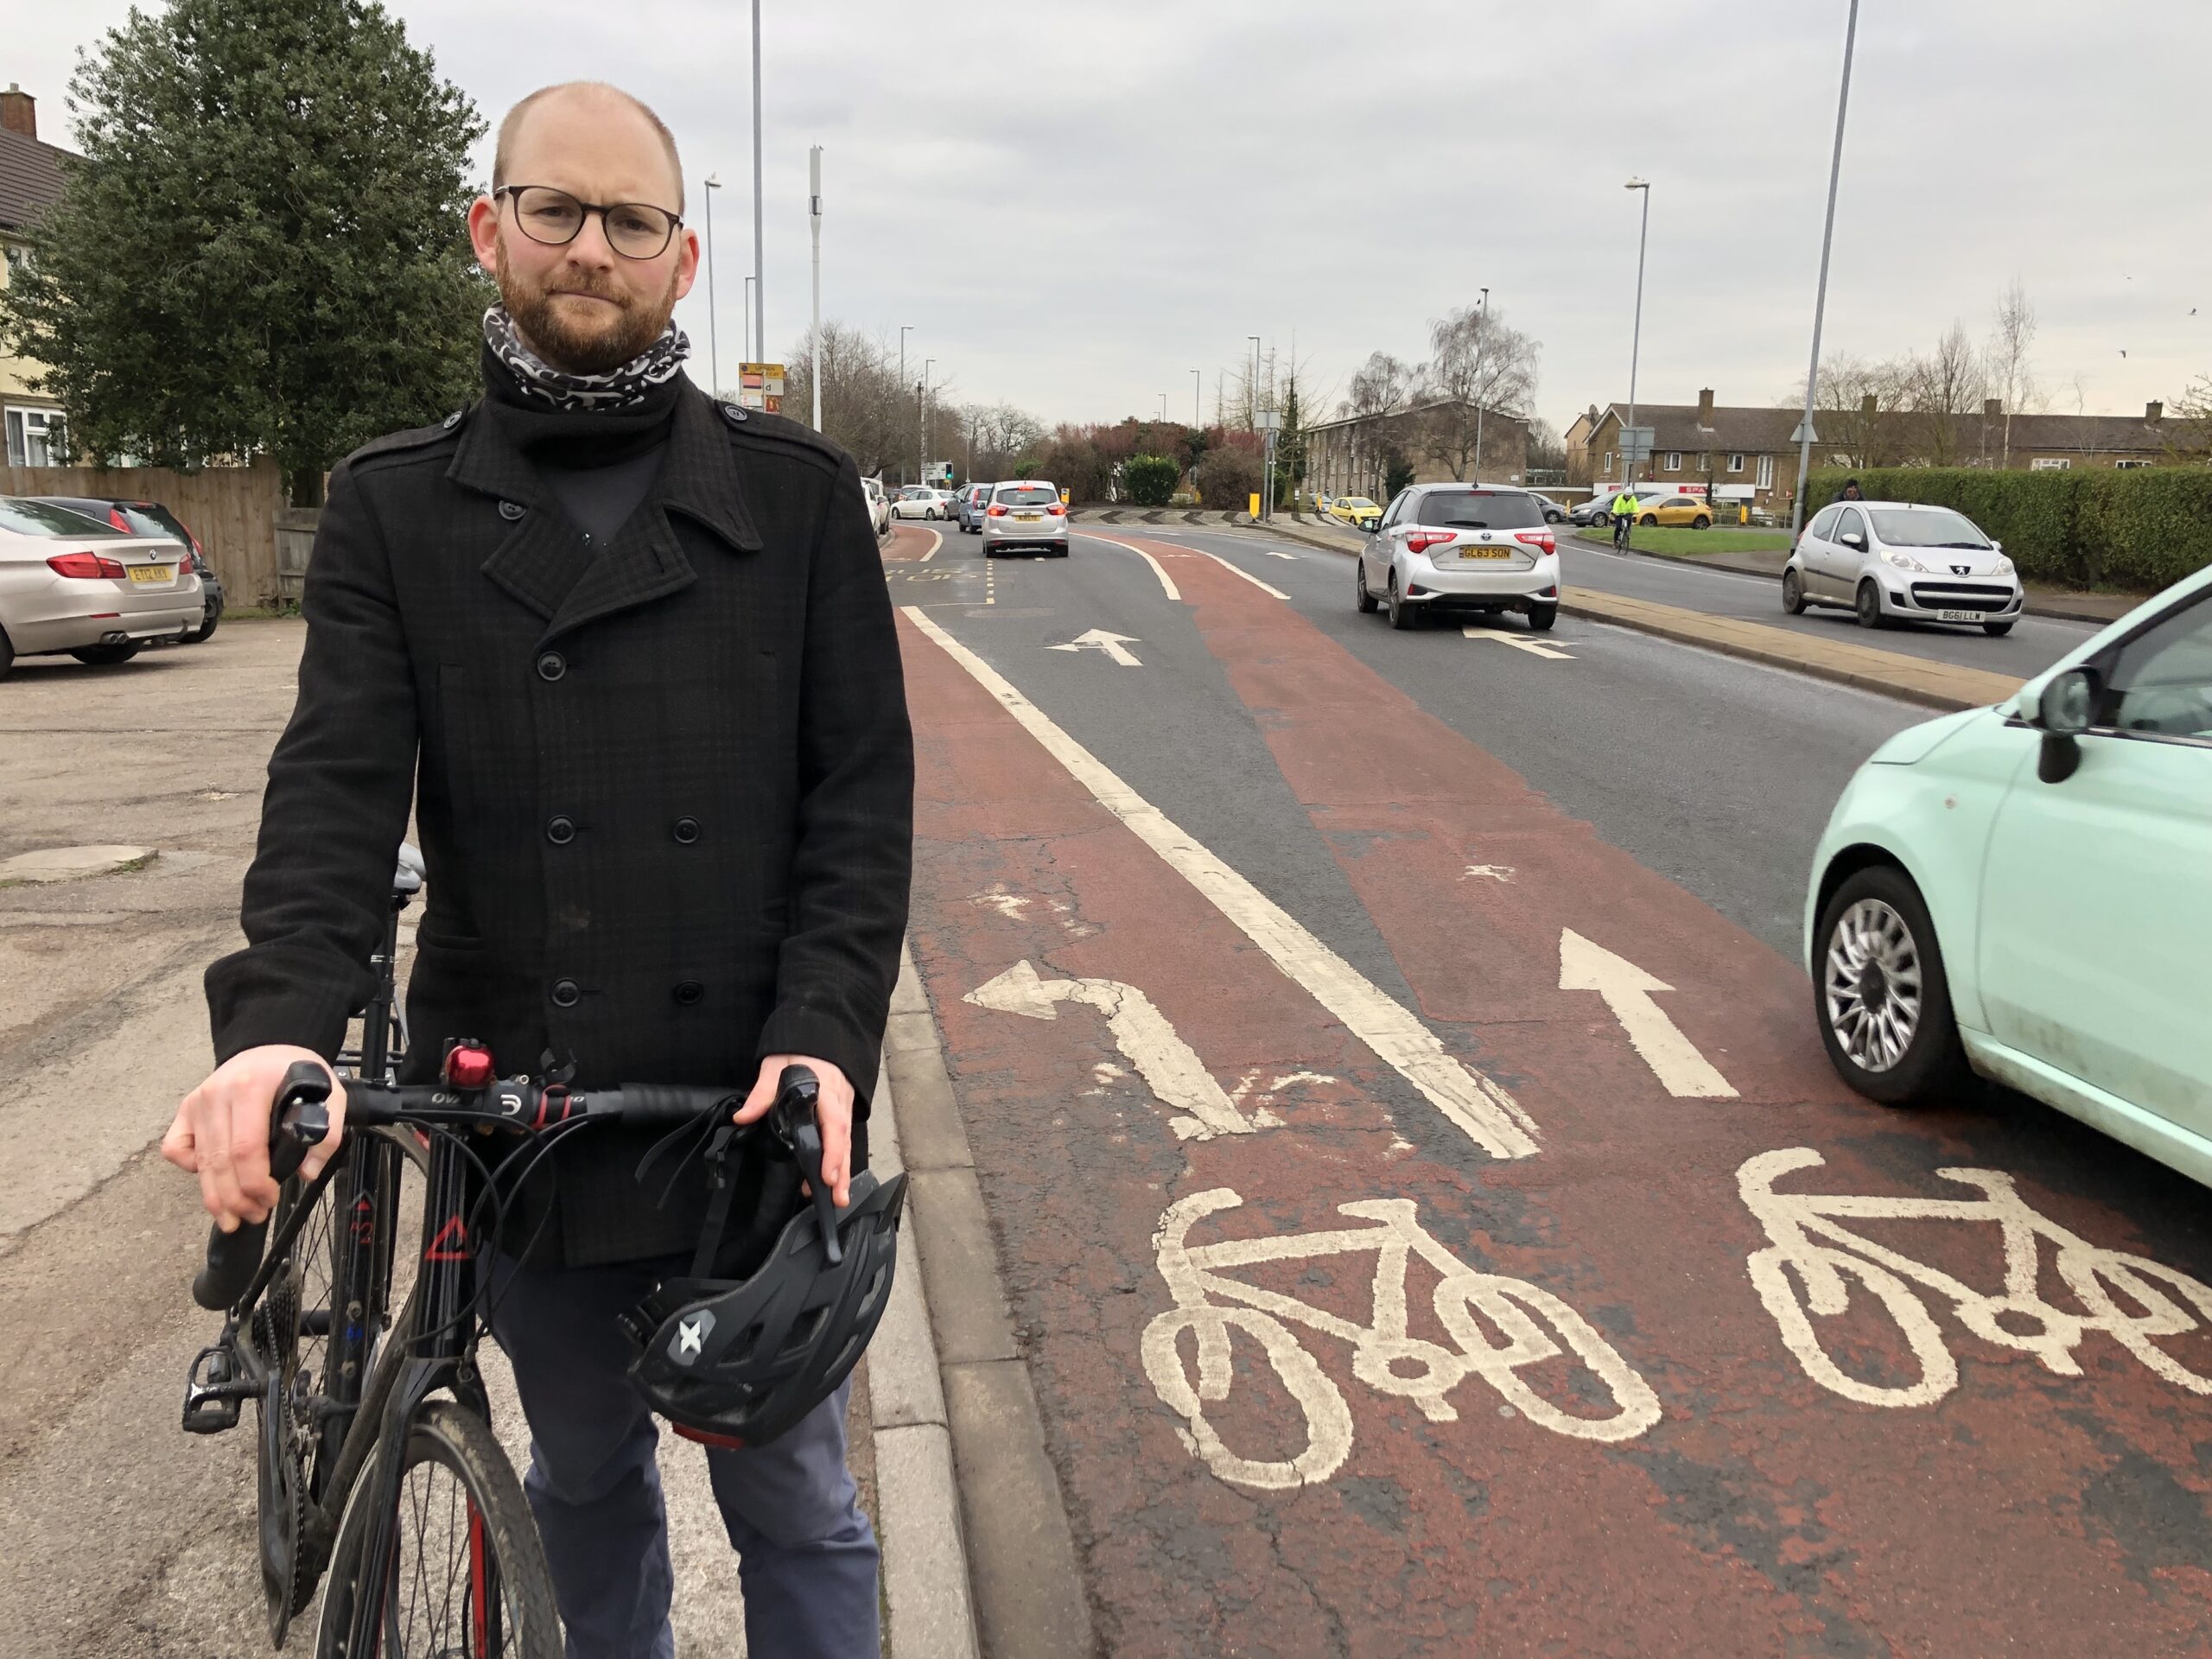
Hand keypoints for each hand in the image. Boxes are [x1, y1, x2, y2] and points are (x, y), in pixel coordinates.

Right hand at [163, 1045, 346, 1232]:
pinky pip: (175, 1148)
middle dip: (237, 1198)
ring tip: (233, 1218)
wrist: (268, 1048)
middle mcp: (218, 1095)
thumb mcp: (327, 1092)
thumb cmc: (295, 1072)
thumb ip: (327, 1130)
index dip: (256, 1182)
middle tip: (255, 1216)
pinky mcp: (186, 1110)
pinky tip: (210, 1179)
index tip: (271, 1199)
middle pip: (220, 1161)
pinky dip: (189, 1169)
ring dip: (216, 1197)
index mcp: (251, 1088)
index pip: (246, 1148)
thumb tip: (309, 1171)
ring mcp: (198, 1103)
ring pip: (199, 1162)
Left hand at [734, 1054, 852, 1207]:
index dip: (832, 1152)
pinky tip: (828, 1180)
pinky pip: (842, 1139)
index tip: (827, 1175)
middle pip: (843, 1141)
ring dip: (843, 1172)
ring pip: (846, 1143)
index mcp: (826, 1091)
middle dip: (841, 1171)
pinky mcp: (841, 1113)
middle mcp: (839, 1103)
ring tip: (838, 1199)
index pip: (833, 1125)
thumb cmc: (798, 1053)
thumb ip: (762, 1093)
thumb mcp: (776, 1067)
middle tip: (838, 1199)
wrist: (819, 1036)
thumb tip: (742, 1117)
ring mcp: (843, 1109)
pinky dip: (838, 1161)